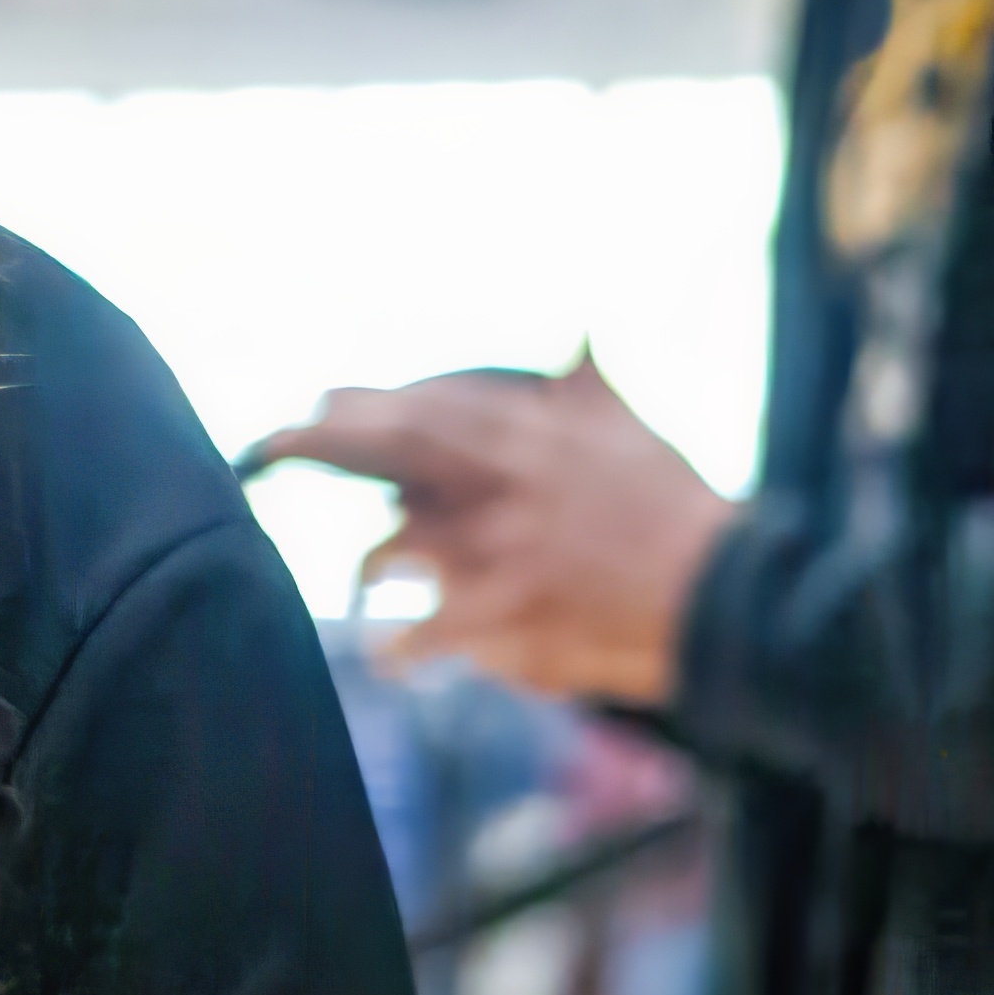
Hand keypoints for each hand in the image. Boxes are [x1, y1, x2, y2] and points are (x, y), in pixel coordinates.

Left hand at [241, 355, 733, 704]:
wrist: (725, 603)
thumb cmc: (679, 518)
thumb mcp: (638, 436)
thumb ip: (591, 388)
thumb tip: (579, 333)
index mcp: (541, 441)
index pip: (438, 407)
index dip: (372, 403)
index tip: (322, 400)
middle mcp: (511, 488)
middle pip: (394, 451)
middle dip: (323, 442)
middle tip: (269, 444)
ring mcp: (503, 554)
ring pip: (396, 548)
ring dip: (370, 564)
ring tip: (365, 580)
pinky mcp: (504, 620)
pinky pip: (424, 634)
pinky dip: (401, 649)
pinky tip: (389, 660)